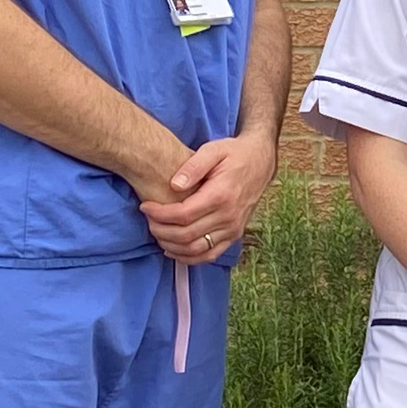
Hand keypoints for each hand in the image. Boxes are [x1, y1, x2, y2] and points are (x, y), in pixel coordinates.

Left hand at [145, 127, 277, 264]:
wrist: (261, 162)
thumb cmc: (234, 154)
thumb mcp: (214, 149)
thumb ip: (193, 166)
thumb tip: (174, 185)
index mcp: (221, 195)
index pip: (183, 215)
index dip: (160, 214)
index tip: (146, 207)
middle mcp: (229, 216)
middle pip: (186, 235)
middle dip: (161, 231)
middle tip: (148, 220)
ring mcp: (233, 229)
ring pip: (196, 249)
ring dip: (171, 246)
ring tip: (157, 233)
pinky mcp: (234, 235)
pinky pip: (209, 255)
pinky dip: (189, 257)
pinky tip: (173, 249)